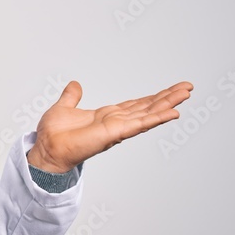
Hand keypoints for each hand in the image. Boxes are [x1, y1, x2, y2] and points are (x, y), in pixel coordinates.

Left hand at [26, 80, 193, 172]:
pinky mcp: (114, 134)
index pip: (136, 105)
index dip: (153, 97)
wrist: (46, 149)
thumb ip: (72, 97)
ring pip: (148, 114)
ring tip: (186, 94)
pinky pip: (139, 124)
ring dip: (168, 104)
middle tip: (188, 88)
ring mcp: (117, 129)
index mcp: (107, 116)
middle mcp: (116, 122)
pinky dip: (157, 118)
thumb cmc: (53, 135)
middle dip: (168, 98)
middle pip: (148, 108)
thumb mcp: (64, 108)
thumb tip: (75, 85)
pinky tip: (173, 113)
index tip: (171, 89)